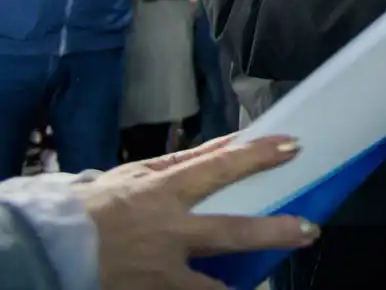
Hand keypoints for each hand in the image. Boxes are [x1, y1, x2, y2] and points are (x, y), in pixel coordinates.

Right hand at [79, 134, 318, 288]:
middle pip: (230, 233)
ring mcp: (158, 273)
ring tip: (264, 287)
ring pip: (211, 287)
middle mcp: (167, 234)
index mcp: (162, 194)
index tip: (292, 146)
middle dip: (274, 231)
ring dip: (240, 288)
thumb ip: (183, 161)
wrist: (44, 253)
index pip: (219, 168)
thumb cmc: (92, 208)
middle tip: (309, 230)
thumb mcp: (135, 174)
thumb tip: (228, 141)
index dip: (257, 156)